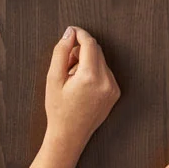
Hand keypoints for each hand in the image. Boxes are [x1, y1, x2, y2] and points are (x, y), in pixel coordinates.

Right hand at [44, 26, 118, 145]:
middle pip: (96, 50)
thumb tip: (69, 33)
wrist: (69, 135)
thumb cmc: (58, 109)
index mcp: (90, 77)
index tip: (71, 31)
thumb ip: (61, 52)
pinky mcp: (115, 93)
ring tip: (72, 78)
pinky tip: (81, 86)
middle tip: (66, 63)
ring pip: (101, 61)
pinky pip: (105, 72)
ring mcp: (113, 88)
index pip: (90, 44)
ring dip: (87, 61)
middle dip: (81, 50)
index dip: (80, 34)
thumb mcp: (53, 79)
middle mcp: (106, 81)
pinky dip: (94, 72)